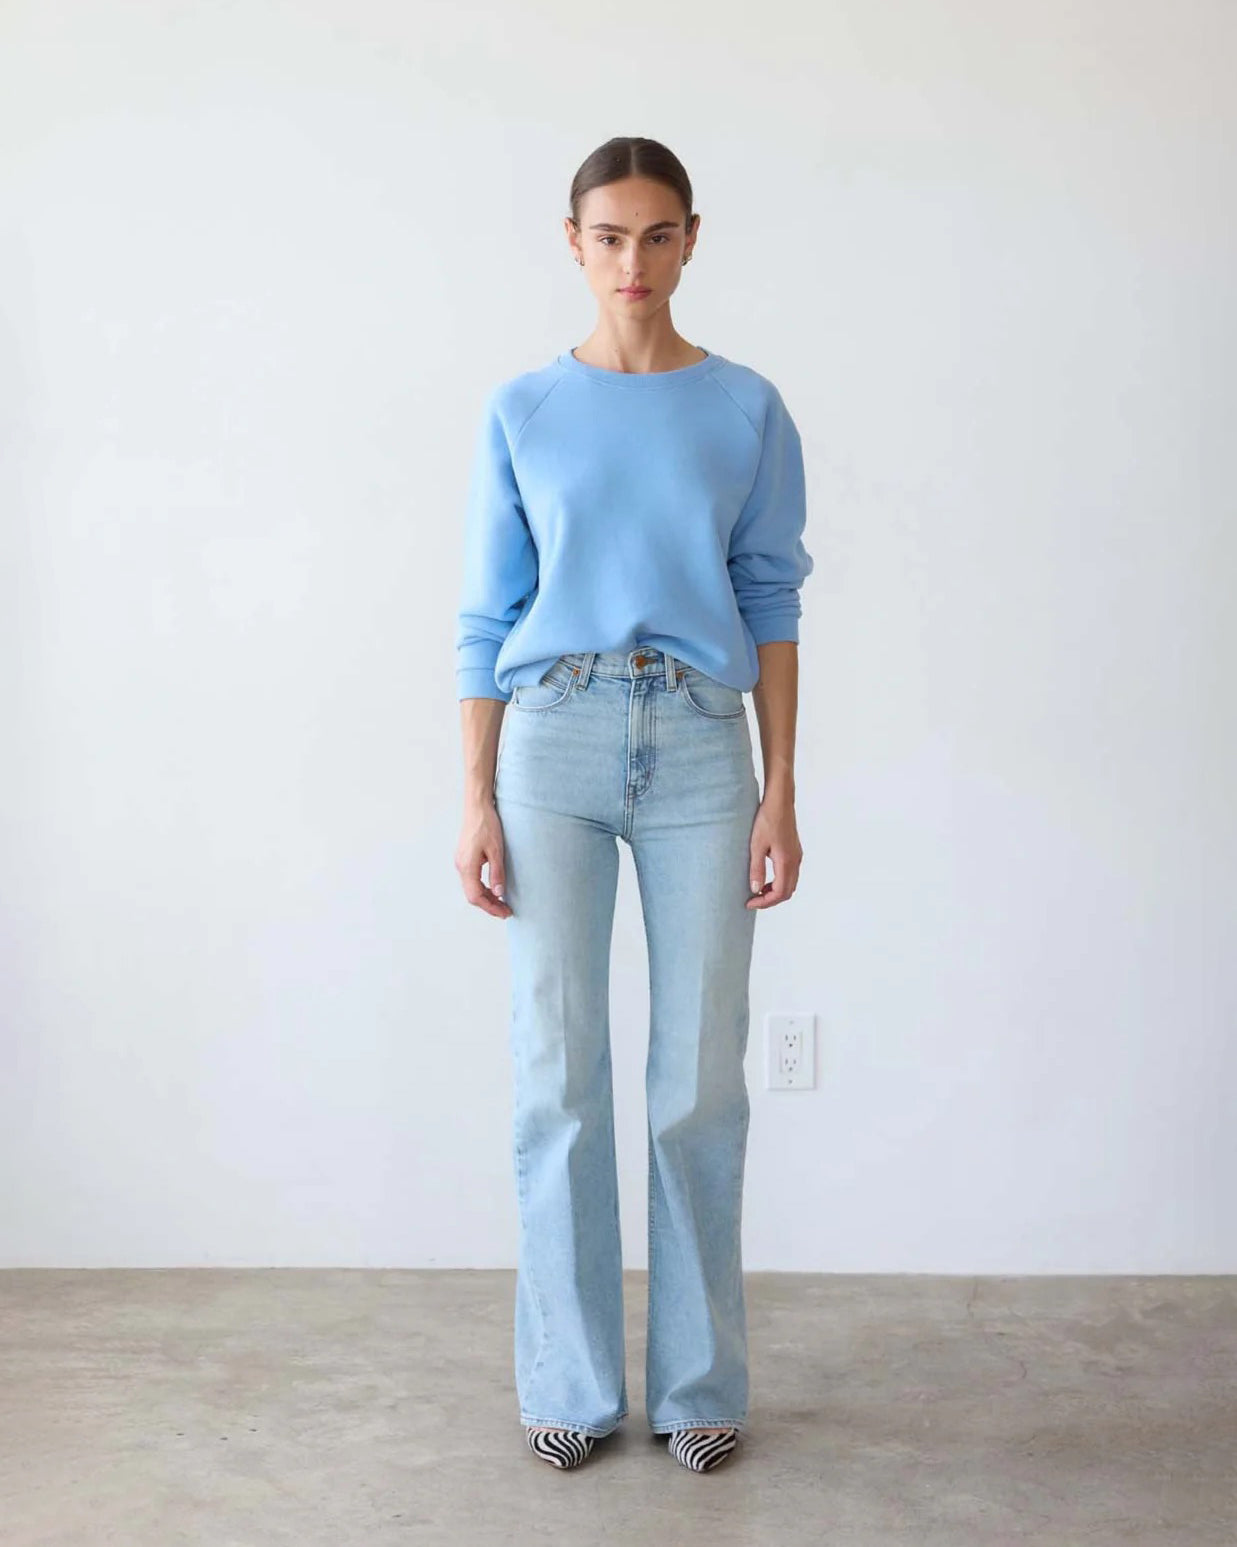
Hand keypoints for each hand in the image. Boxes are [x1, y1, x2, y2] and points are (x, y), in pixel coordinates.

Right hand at [455, 797, 512, 917]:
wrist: (477, 806)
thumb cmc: (486, 824)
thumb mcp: (496, 850)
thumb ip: (497, 873)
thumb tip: (499, 893)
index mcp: (467, 866)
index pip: (476, 896)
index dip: (490, 907)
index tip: (504, 913)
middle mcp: (461, 866)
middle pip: (472, 895)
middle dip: (489, 905)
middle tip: (506, 911)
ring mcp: (461, 862)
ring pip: (472, 888)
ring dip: (486, 898)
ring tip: (502, 903)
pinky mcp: (465, 858)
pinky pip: (472, 880)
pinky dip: (483, 888)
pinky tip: (494, 889)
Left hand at [747, 793, 801, 907]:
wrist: (780, 801)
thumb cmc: (767, 819)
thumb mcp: (756, 845)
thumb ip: (756, 869)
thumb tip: (755, 890)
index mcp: (786, 861)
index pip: (779, 893)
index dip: (764, 902)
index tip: (749, 903)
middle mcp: (795, 861)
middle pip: (787, 892)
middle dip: (770, 900)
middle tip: (753, 900)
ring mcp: (797, 856)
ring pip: (790, 884)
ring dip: (775, 891)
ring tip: (757, 891)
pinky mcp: (795, 851)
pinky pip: (790, 874)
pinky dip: (779, 882)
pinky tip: (766, 878)